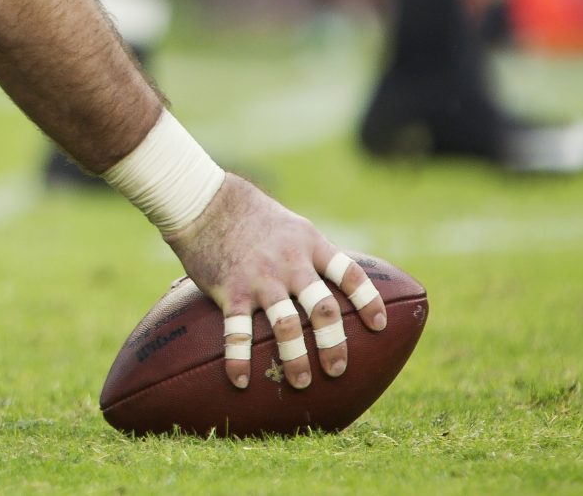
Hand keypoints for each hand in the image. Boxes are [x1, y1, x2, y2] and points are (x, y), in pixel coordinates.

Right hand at [163, 175, 389, 391]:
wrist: (203, 200)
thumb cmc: (248, 214)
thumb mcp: (289, 225)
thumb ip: (308, 254)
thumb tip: (326, 283)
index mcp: (309, 244)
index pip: (348, 274)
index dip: (367, 301)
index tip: (380, 325)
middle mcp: (290, 263)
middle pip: (323, 309)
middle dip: (334, 344)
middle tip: (337, 370)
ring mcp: (261, 279)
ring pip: (287, 326)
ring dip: (295, 358)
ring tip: (300, 382)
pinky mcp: (231, 290)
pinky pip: (237, 331)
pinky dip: (239, 358)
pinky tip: (241, 380)